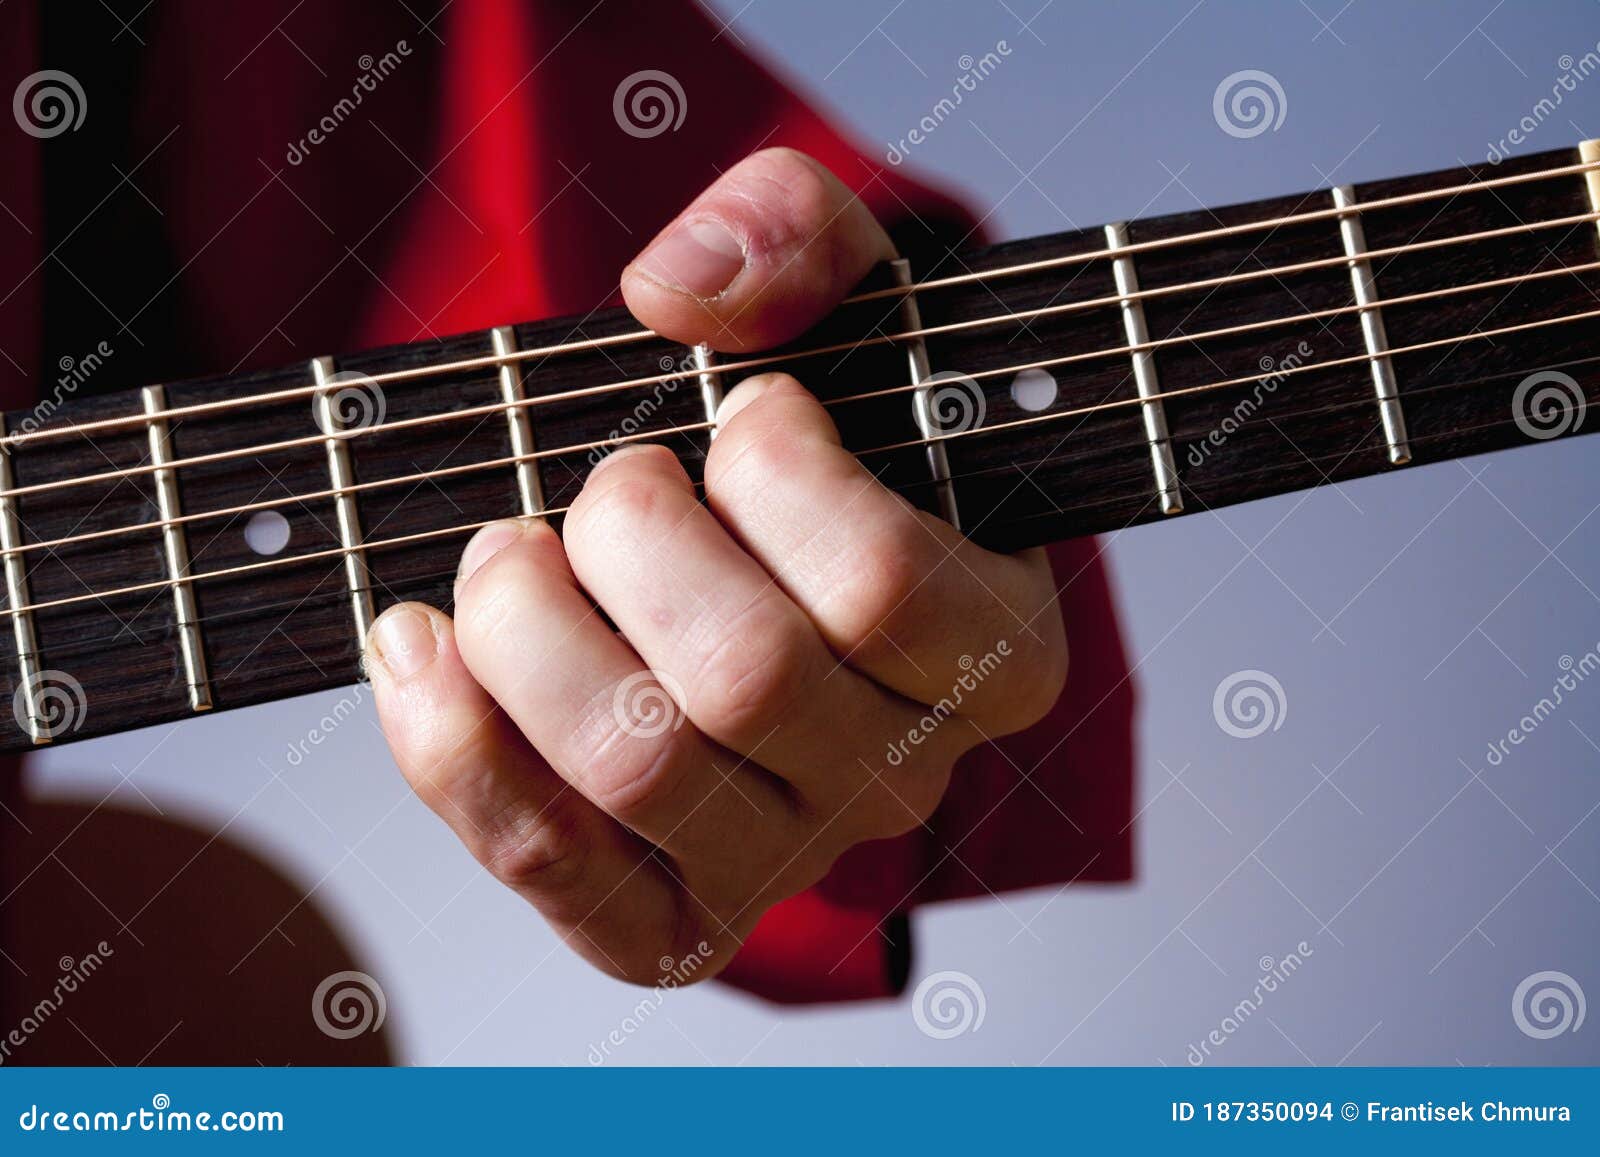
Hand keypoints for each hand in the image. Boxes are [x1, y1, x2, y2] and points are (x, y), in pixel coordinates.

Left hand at [364, 148, 1066, 984]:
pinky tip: (417, 642)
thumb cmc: (824, 442)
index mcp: (996, 651)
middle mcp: (902, 777)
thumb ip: (800, 239)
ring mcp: (782, 861)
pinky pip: (550, 863)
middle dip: (629, 534)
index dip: (774, 473)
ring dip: (526, 625)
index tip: (739, 412)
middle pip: (746, 678)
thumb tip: (677, 291)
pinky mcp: (664, 919)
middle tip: (612, 482)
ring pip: (634, 767)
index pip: (882, 585)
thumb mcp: (847, 306)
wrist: (763, 571)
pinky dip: (452, 744)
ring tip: (509, 551)